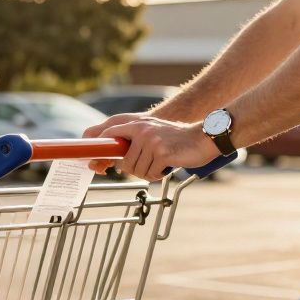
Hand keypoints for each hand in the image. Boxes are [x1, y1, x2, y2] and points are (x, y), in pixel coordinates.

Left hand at [83, 115, 221, 181]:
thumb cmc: (178, 140)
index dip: (100, 151)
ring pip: (137, 171)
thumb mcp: (153, 132)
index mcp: (137, 125)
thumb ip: (134, 141)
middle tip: (151, 165)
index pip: (109, 135)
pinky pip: (151, 174)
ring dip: (149, 173)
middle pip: (125, 164)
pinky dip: (159, 175)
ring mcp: (151, 142)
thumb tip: (113, 160)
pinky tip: (168, 166)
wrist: (204, 137)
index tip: (95, 163)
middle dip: (137, 170)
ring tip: (162, 163)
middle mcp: (142, 131)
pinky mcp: (161, 153)